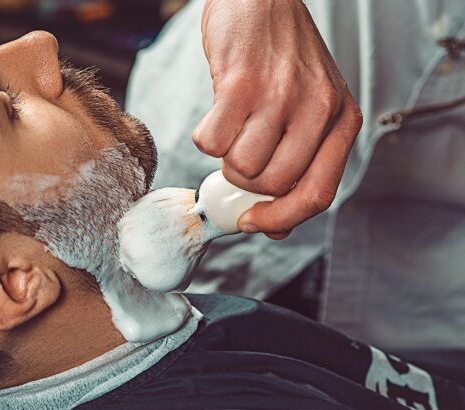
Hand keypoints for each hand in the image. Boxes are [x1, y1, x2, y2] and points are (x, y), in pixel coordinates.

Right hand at [194, 0, 362, 238]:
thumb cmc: (281, 56)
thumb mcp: (309, 106)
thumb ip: (299, 162)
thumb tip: (272, 226)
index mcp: (341, 120)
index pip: (317, 194)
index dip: (281, 218)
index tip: (252, 220)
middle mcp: (318, 108)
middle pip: (273, 185)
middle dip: (245, 184)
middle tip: (239, 158)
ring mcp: (280, 95)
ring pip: (241, 167)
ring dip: (225, 159)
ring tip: (231, 129)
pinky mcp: (241, 83)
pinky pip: (212, 142)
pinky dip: (205, 138)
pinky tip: (217, 113)